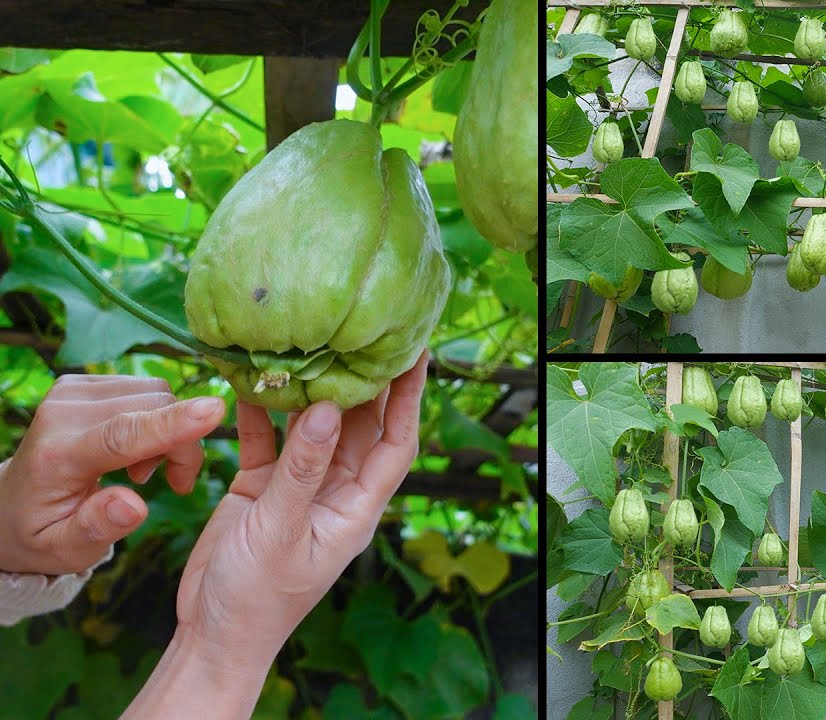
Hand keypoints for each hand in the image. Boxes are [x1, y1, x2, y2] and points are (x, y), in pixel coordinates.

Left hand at [0, 375, 225, 575]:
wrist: (8, 505)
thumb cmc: (43, 534)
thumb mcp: (66, 551)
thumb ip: (98, 528)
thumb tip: (134, 505)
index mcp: (56, 458)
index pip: (122, 434)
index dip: (172, 423)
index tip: (217, 411)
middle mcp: (61, 413)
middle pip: (154, 409)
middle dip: (182, 444)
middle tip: (174, 483)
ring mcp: (70, 391)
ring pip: (156, 395)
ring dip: (169, 431)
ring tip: (143, 471)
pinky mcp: (82, 382)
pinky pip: (146, 389)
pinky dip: (156, 419)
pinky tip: (133, 450)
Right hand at [173, 352, 428, 671]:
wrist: (212, 635)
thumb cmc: (257, 600)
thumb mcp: (281, 532)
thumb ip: (300, 471)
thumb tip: (324, 409)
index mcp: (357, 508)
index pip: (397, 443)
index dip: (410, 399)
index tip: (416, 353)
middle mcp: (335, 491)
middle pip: (359, 426)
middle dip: (364, 382)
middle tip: (364, 330)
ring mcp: (299, 486)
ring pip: (312, 427)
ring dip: (309, 391)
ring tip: (309, 342)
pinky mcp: (261, 486)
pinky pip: (267, 439)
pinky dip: (261, 412)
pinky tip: (252, 378)